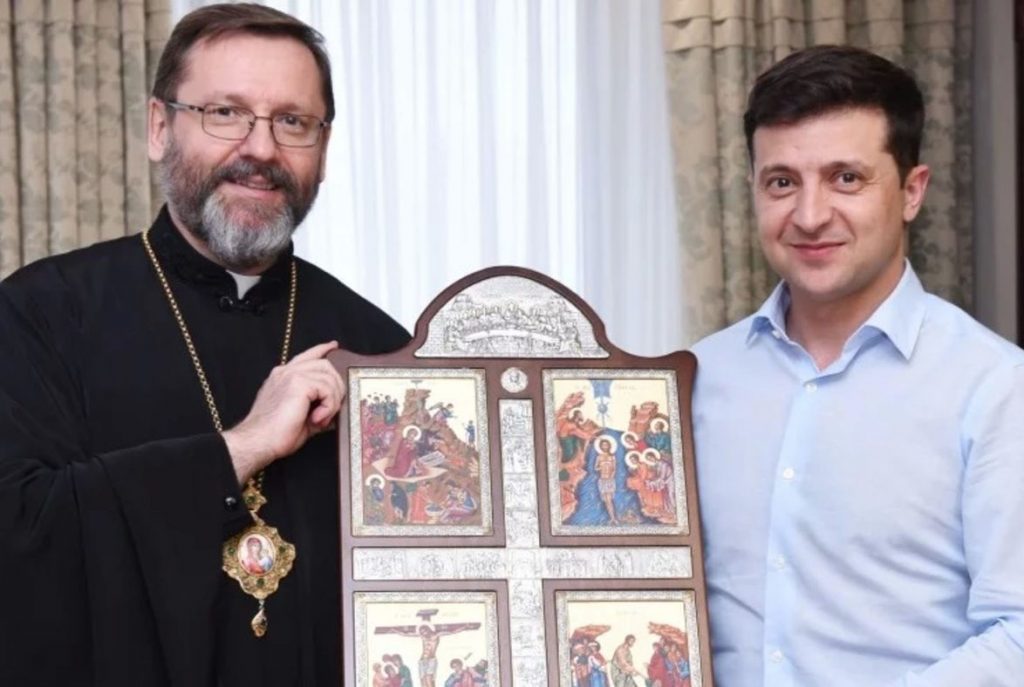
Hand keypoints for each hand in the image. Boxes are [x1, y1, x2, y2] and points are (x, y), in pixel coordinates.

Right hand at [222, 341, 345, 483]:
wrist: (259, 441)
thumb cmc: (275, 434)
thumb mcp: (302, 417)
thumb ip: (318, 408)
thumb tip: (335, 410)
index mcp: (283, 377)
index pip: (307, 356)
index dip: (322, 350)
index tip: (333, 347)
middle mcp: (286, 372)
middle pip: (324, 364)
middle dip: (336, 386)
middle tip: (331, 409)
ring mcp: (291, 375)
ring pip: (328, 376)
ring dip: (332, 401)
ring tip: (321, 418)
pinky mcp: (297, 383)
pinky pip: (326, 388)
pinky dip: (328, 406)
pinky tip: (317, 418)